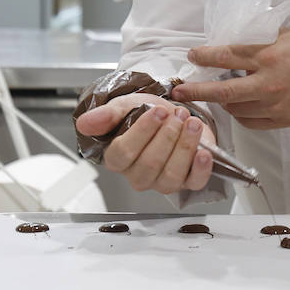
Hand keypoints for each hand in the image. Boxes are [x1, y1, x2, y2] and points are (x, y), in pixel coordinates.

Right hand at [73, 92, 215, 193]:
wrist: (171, 113)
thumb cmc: (146, 112)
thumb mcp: (125, 107)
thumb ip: (106, 116)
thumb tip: (85, 124)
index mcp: (118, 159)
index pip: (125, 153)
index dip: (143, 132)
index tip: (157, 112)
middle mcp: (138, 175)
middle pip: (150, 163)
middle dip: (167, 135)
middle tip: (176, 114)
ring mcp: (163, 181)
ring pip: (171, 174)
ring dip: (184, 146)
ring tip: (191, 123)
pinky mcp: (187, 181)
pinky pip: (194, 183)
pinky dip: (201, 169)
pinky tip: (204, 152)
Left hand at [170, 28, 289, 129]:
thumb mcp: (284, 34)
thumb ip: (257, 37)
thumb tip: (228, 38)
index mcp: (268, 55)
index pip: (227, 56)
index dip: (204, 56)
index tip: (191, 56)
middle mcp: (269, 82)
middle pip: (223, 90)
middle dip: (196, 91)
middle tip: (178, 93)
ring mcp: (275, 104)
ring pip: (235, 108)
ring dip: (219, 101)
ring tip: (211, 95)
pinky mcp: (281, 119)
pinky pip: (249, 121)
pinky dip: (238, 113)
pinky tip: (235, 105)